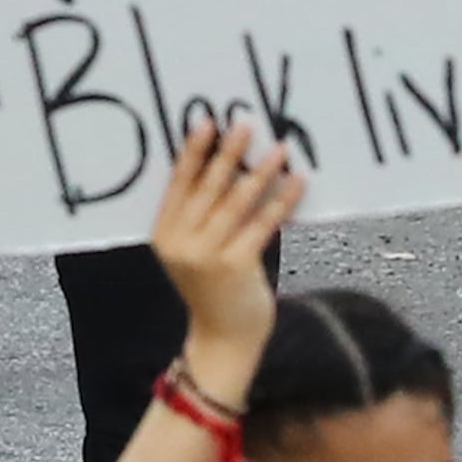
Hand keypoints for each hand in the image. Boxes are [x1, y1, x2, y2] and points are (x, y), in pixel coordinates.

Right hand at [147, 118, 300, 383]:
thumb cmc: (214, 290)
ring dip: (261, 172)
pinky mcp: (236, 266)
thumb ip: (202, 219)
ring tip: (279, 148)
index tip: (206, 122)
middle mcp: (181, 242)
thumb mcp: (195, 253)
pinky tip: (297, 182)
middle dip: (228, 152)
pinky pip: (262, 225)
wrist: (223, 339)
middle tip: (245, 123)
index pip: (178, 184)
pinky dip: (281, 201)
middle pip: (208, 187)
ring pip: (237, 202)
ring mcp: (207, 255)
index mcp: (164, 234)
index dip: (193, 152)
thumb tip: (233, 170)